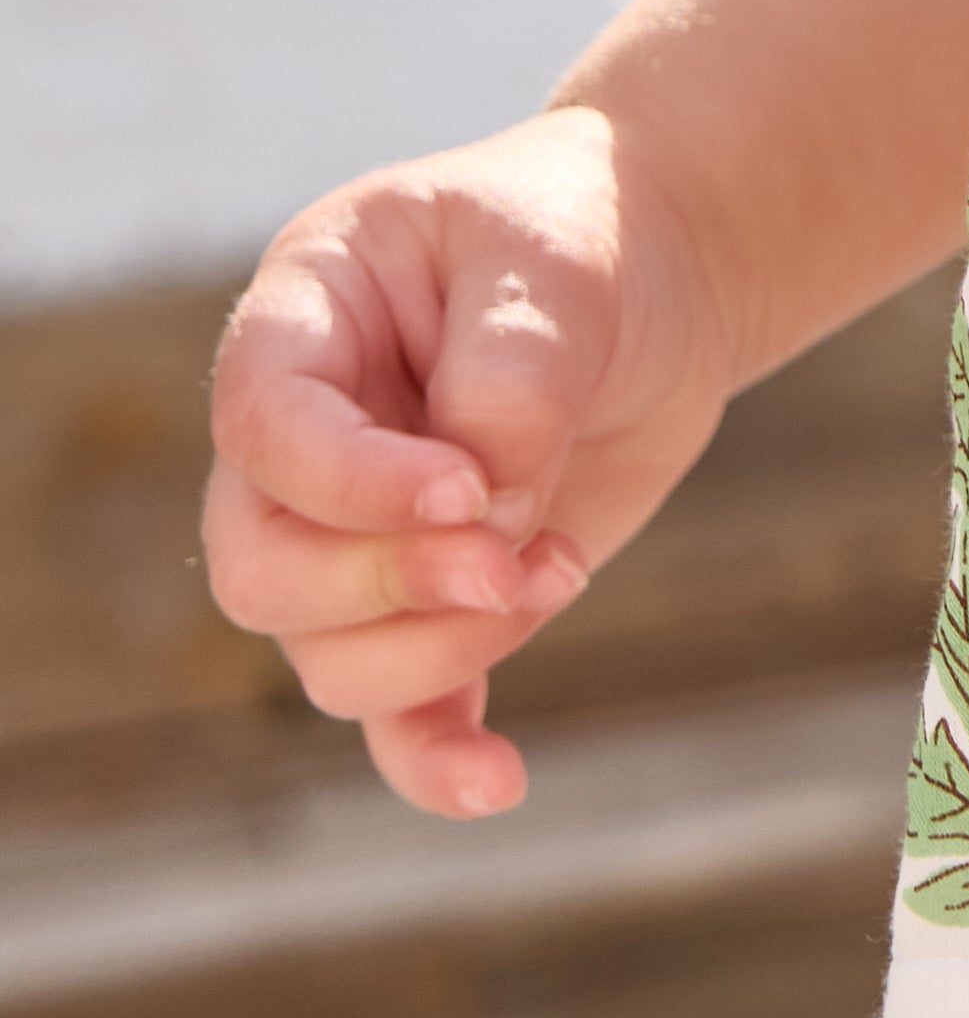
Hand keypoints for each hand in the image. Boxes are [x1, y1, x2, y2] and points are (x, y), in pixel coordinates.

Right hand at [201, 108, 740, 816]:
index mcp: (301, 320)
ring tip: (560, 565)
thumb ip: (508, 385)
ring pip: (325, 656)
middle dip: (384, 588)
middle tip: (512, 559)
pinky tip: (495, 781)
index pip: (261, 428)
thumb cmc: (587, 237)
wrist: (660, 271)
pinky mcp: (430, 602)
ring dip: (444, 646)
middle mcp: (301, 442)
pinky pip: (395, 716)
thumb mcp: (554, 270)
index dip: (352, 484)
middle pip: (260, 570)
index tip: (472, 489)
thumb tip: (487, 521)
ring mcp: (354, 533)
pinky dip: (434, 758)